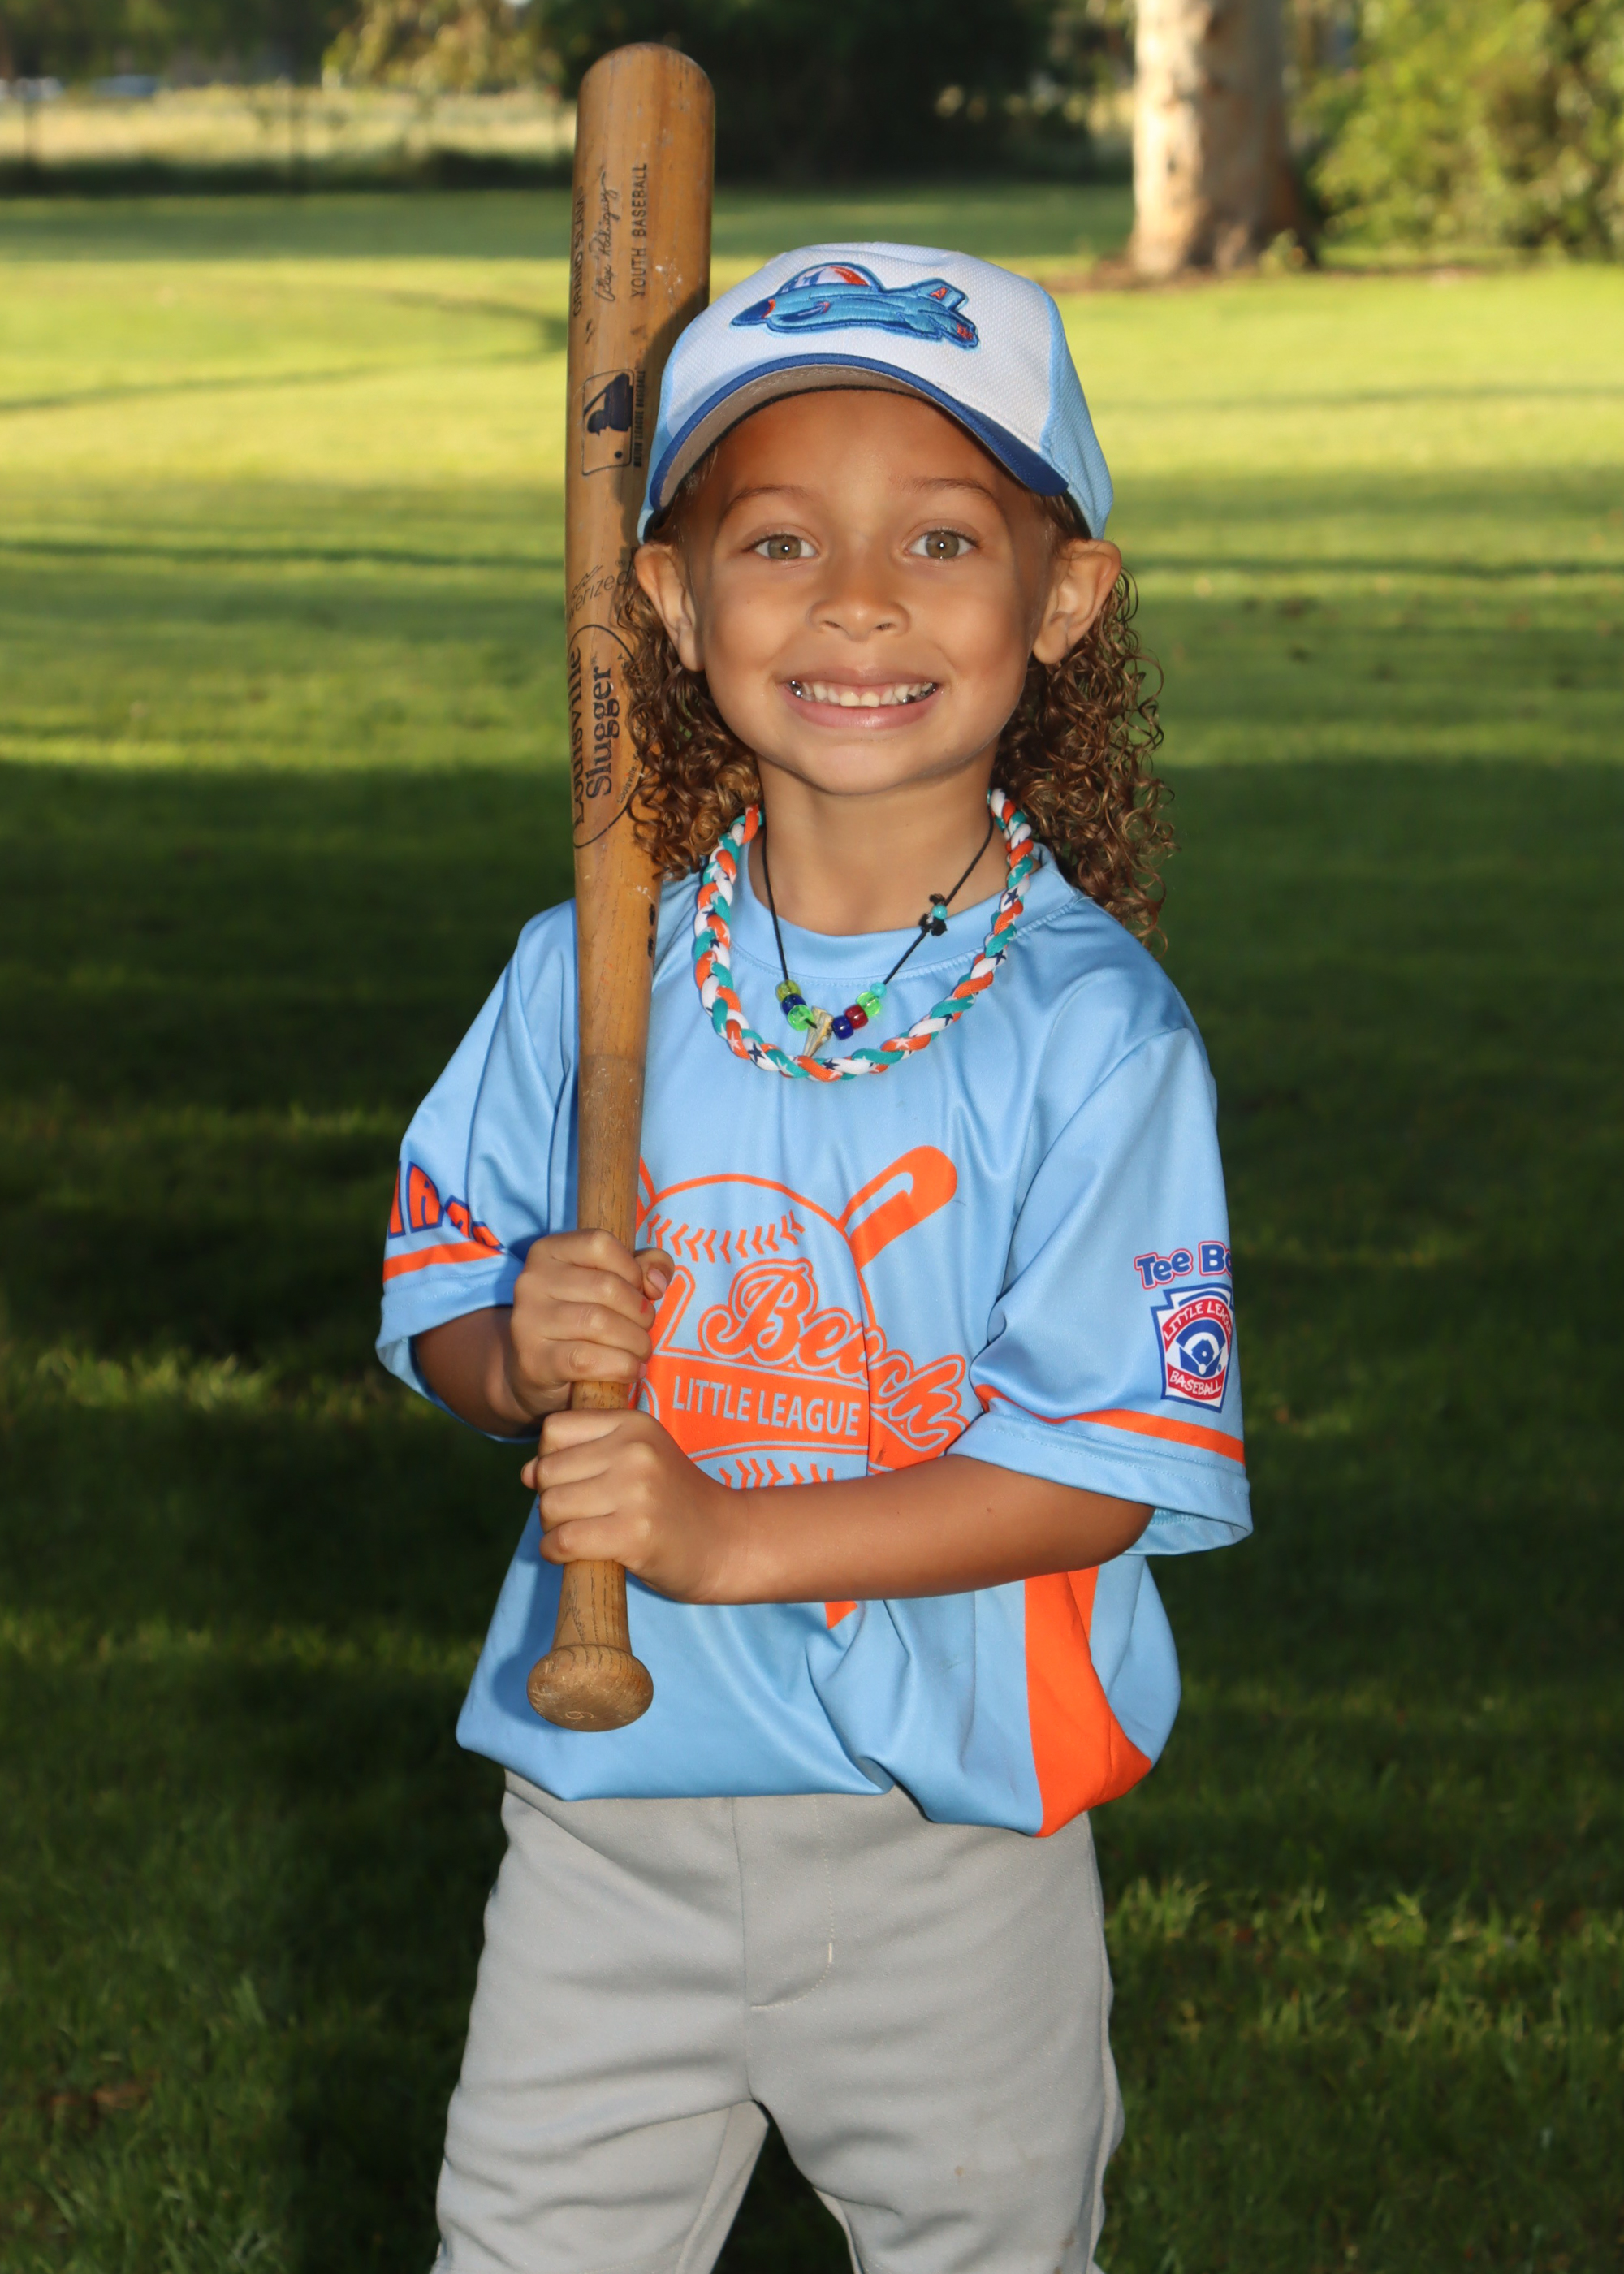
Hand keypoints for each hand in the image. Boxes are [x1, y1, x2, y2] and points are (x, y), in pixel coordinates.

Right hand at [505, 1230, 674, 1422]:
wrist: (537, 1370)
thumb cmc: (582, 1319)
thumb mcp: (613, 1281)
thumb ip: (645, 1266)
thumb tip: (656, 1282)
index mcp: (549, 1251)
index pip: (600, 1243)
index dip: (631, 1269)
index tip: (639, 1291)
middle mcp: (532, 1280)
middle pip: (606, 1286)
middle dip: (641, 1313)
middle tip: (645, 1329)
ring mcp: (529, 1320)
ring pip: (599, 1323)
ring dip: (635, 1342)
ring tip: (641, 1351)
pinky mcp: (535, 1360)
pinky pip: (588, 1360)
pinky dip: (621, 1366)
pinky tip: (632, 1370)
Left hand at [522, 1408, 746, 1602]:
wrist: (728, 1542)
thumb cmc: (673, 1502)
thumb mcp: (638, 1459)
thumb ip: (584, 1455)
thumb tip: (524, 1473)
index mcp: (634, 1423)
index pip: (555, 1429)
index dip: (551, 1459)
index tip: (572, 1481)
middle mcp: (635, 1450)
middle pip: (547, 1471)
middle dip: (549, 1498)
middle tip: (575, 1515)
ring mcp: (636, 1492)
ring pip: (551, 1506)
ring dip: (553, 1527)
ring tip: (578, 1533)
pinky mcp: (634, 1534)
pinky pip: (565, 1540)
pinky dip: (556, 1552)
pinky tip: (571, 1554)